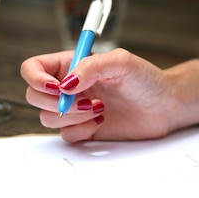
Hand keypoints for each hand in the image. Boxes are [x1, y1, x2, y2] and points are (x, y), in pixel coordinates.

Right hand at [21, 48, 198, 141]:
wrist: (165, 106)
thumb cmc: (146, 79)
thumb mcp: (121, 62)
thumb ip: (90, 67)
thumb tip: (65, 85)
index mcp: (70, 64)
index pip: (33, 68)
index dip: (36, 78)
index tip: (55, 88)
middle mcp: (68, 86)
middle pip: (34, 95)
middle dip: (56, 102)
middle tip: (84, 101)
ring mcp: (74, 109)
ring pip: (47, 117)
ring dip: (71, 116)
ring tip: (100, 108)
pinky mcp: (83, 129)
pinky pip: (66, 135)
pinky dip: (81, 130)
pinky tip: (102, 121)